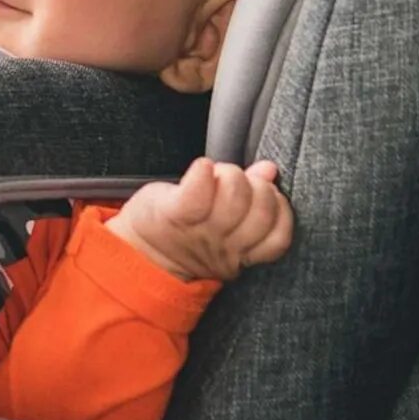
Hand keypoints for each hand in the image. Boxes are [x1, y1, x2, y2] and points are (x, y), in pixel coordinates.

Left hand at [105, 159, 293, 281]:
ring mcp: (200, 230)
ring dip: (230, 175)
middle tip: (235, 181)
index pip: (279, 236)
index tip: (264, 194)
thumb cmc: (185, 231)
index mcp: (240, 252)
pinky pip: (198, 191)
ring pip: (236, 196)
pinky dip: (203, 172)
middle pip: (261, 210)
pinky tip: (202, 167)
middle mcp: (223, 246)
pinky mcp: (174, 213)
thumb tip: (270, 169)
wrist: (138, 251)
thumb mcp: (224, 222)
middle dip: (256, 186)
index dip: (279, 208)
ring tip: (217, 174)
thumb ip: (251, 197)